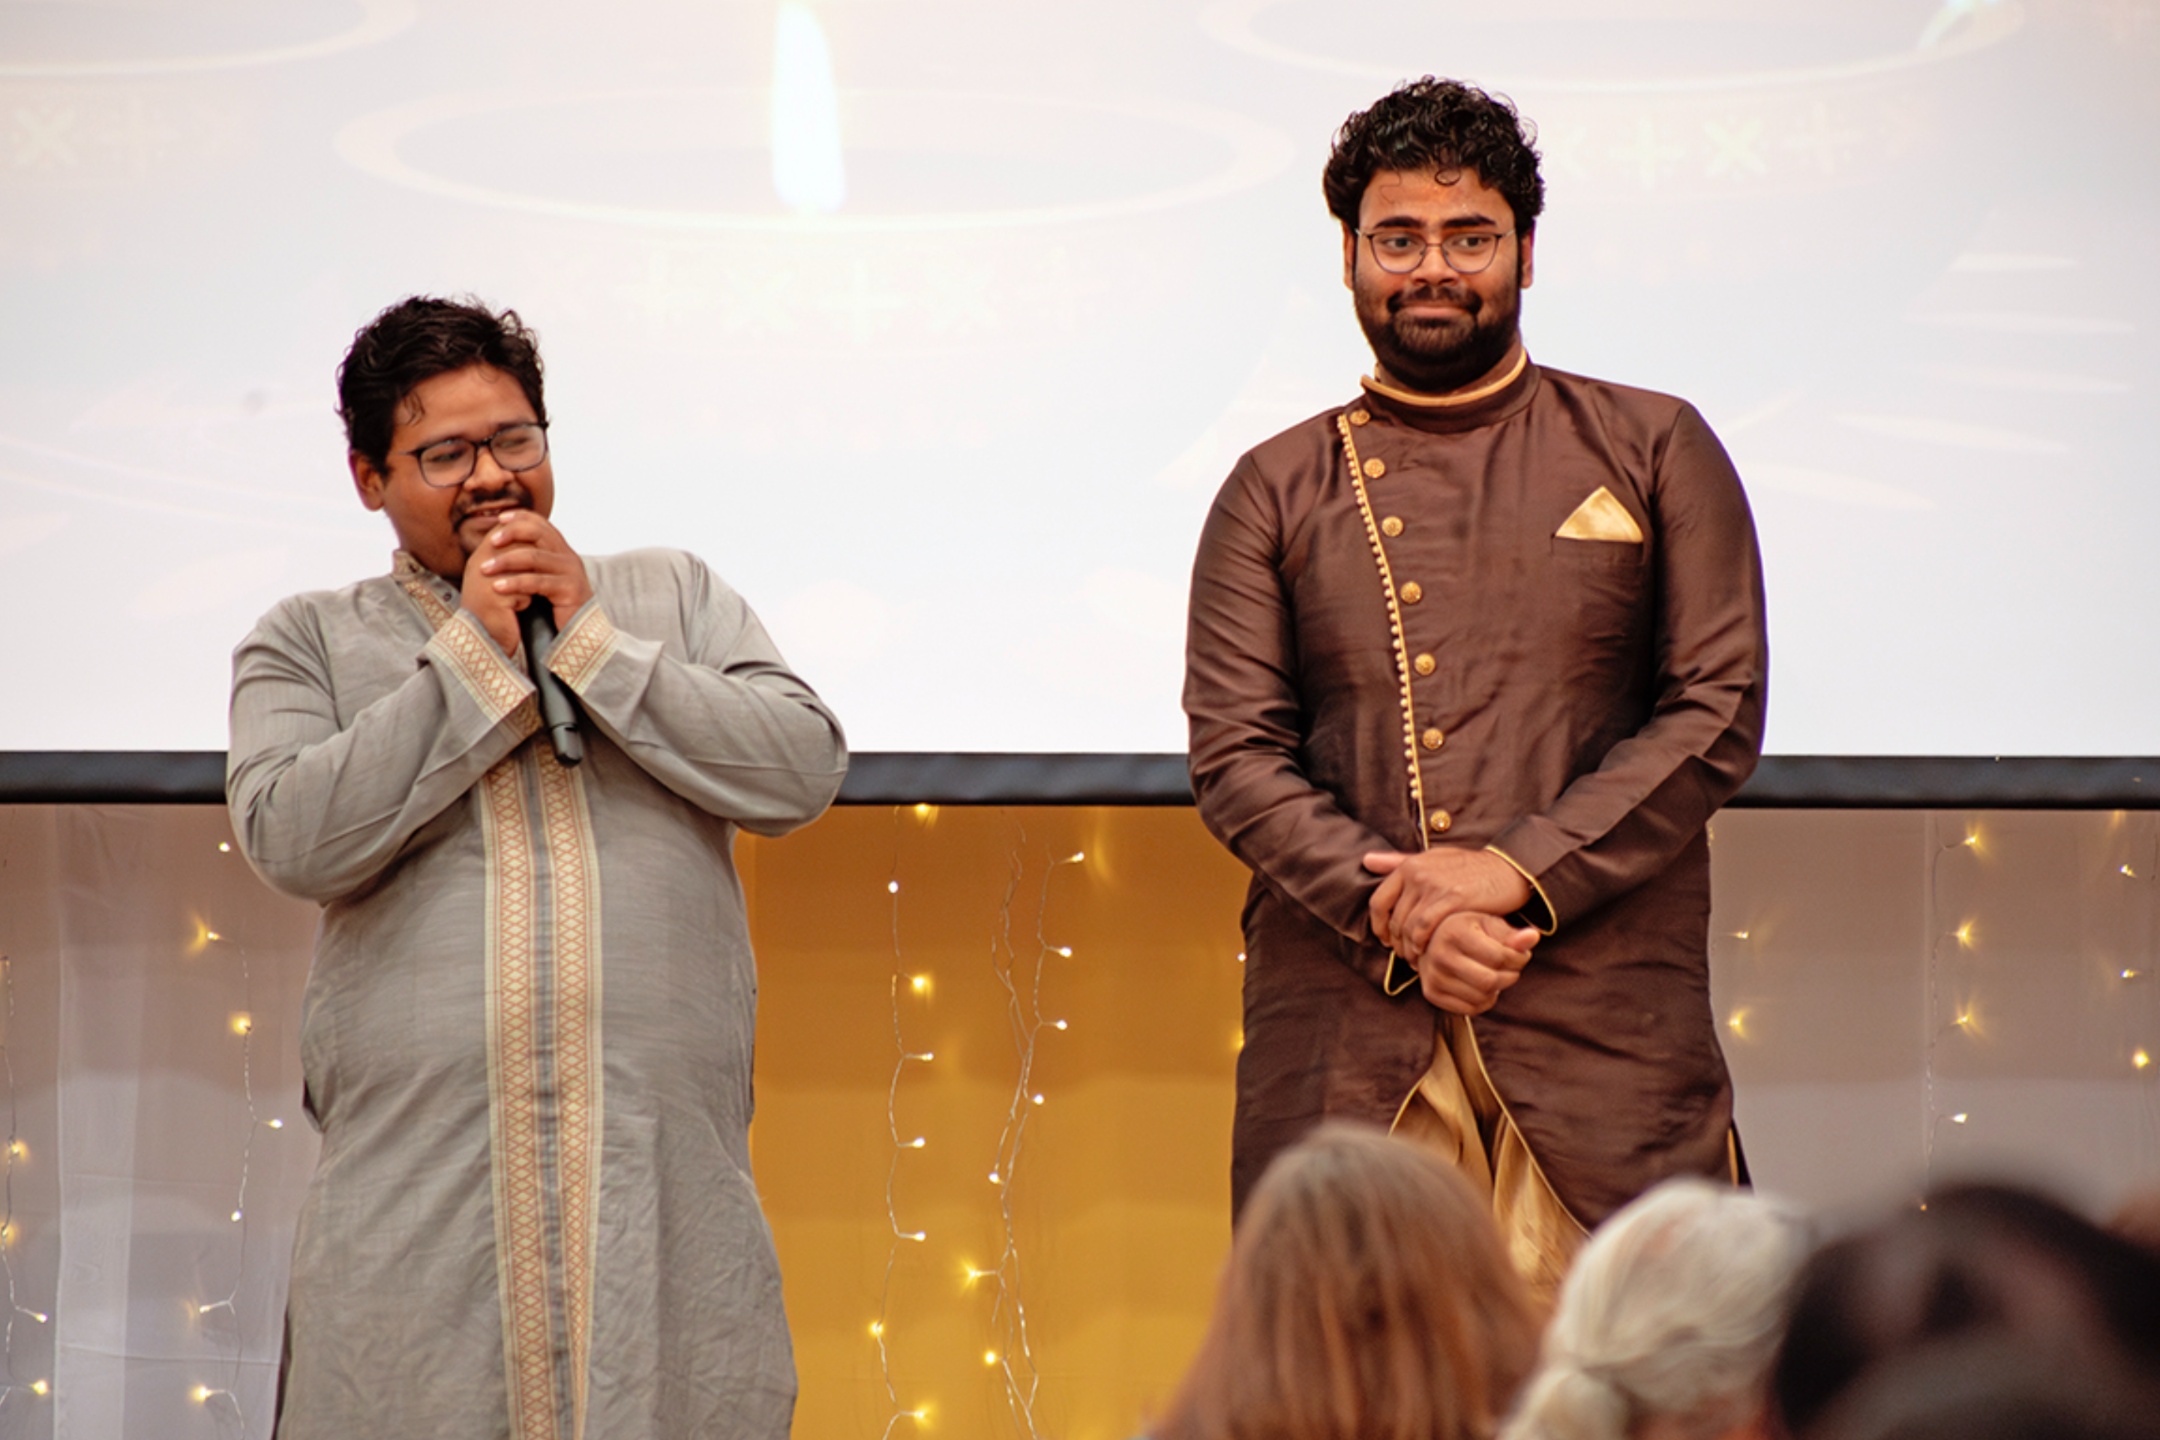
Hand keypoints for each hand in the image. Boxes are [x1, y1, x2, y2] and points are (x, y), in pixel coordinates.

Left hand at [460, 510, 593, 655]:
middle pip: (539, 533)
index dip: (520, 517)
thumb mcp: (539, 579)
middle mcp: (568, 557)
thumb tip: (497, 543)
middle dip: (512, 533)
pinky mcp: (570, 589)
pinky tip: (497, 587)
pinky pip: (537, 581)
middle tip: (491, 542)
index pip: (541, 524)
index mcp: (560, 551)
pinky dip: (514, 583)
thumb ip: (527, 562)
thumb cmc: (552, 609)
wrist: (576, 635)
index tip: (498, 518)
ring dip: (506, 561)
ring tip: (484, 568)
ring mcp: (571, 572)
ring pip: (534, 556)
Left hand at [1363, 847, 1532, 956]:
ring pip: (1407, 927)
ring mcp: (1434, 885)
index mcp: (1409, 865)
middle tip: (1406, 956)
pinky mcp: (1452, 899)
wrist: (1508, 869)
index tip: (1386, 939)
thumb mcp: (1432, 859)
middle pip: (1393, 919)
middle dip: (1396, 943)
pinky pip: (1424, 929)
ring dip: (1409, 948)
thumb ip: (1399, 861)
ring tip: (1417, 959)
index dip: (1378, 926)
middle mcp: (1417, 873)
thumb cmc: (1469, 868)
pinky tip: (1429, 953)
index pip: (1378, 902)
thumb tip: (1367, 860)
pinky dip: (1422, 945)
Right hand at [1414, 911, 1537, 1015]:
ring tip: (1494, 974)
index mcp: (1454, 932)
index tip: (1520, 955)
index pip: (1499, 958)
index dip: (1518, 959)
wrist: (1433, 942)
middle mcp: (1439, 955)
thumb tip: (1533, 937)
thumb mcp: (1490, 924)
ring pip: (1481, 997)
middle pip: (1490, 981)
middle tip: (1511, 968)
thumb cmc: (1468, 931)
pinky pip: (1471, 1009)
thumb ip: (1513, 934)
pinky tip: (1482, 986)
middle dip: (1509, 977)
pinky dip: (1484, 1001)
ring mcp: (1433, 976)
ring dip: (1497, 990)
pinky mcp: (1432, 994)